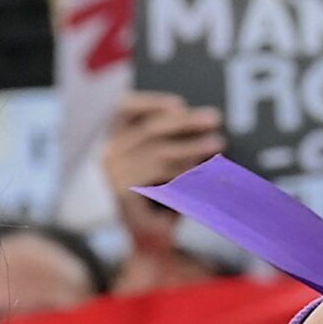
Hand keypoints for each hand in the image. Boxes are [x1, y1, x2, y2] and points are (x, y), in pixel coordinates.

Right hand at [100, 91, 224, 194]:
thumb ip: (153, 133)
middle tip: (213, 118)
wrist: (108, 219)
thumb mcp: (133, 151)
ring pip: (159, 155)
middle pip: (149, 131)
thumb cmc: (129, 180)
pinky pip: (164, 183)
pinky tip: (205, 171)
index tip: (178, 104)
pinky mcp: (128, 199)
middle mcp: (109, 154)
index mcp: (105, 134)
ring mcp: (116, 176)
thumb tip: (186, 117)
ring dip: (191, 146)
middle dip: (184, 122)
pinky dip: (186, 174)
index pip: (125, 110)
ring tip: (216, 143)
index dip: (151, 104)